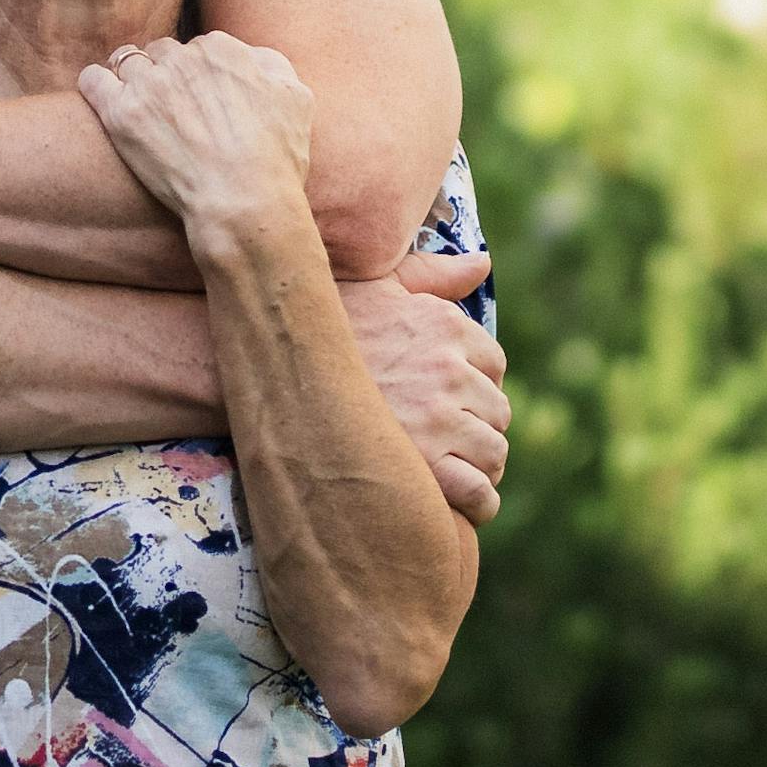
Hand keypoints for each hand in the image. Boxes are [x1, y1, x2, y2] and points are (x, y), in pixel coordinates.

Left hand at [76, 34, 313, 244]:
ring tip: (137, 104)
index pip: (201, 48)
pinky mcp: (119, 113)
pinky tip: (104, 98)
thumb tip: (252, 58)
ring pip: (127, 61)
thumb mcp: (296, 99)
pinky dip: (96, 84)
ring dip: (131, 78)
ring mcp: (149, 84)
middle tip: (170, 108)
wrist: (244, 202)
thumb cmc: (275, 158)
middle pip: (163, 52)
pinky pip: (92, 79)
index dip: (200, 74)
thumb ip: (272, 66)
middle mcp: (184, 58)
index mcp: (223, 50)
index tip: (200, 98)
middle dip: (166, 74)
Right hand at [346, 252, 509, 523]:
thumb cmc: (321, 324)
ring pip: (493, 450)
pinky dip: (479, 502)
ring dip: (482, 465)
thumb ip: (433, 274)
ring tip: (460, 474)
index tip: (455, 400)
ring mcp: (439, 417)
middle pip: (497, 410)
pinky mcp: (424, 463)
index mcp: (445, 326)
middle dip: (480, 426)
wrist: (269, 371)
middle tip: (454, 442)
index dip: (476, 385)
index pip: (493, 364)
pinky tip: (465, 504)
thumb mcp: (379, 283)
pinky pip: (478, 490)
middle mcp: (449, 369)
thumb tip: (481, 262)